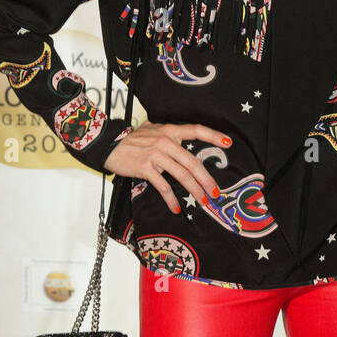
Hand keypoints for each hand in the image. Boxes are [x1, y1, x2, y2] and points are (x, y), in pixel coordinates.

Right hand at [103, 122, 232, 214]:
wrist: (108, 144)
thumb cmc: (131, 139)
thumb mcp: (151, 130)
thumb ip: (167, 134)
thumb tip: (179, 137)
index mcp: (169, 131)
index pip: (196, 130)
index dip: (213, 136)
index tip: (228, 143)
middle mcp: (165, 141)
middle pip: (192, 162)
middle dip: (206, 179)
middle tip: (215, 192)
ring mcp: (155, 155)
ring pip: (182, 175)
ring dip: (194, 191)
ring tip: (203, 201)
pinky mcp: (145, 167)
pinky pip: (163, 186)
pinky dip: (171, 198)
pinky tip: (176, 207)